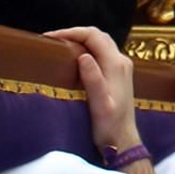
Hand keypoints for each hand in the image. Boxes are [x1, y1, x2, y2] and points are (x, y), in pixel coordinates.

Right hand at [46, 25, 142, 157]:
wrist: (123, 141)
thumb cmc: (110, 127)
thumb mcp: (100, 105)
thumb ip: (93, 79)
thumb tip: (83, 56)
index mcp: (116, 65)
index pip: (94, 36)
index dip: (72, 32)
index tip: (51, 38)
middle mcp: (121, 62)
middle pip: (98, 36)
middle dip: (75, 33)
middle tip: (52, 40)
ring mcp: (121, 68)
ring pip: (100, 43)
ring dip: (81, 40)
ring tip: (60, 46)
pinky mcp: (118, 76)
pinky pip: (101, 53)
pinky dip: (86, 49)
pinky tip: (74, 58)